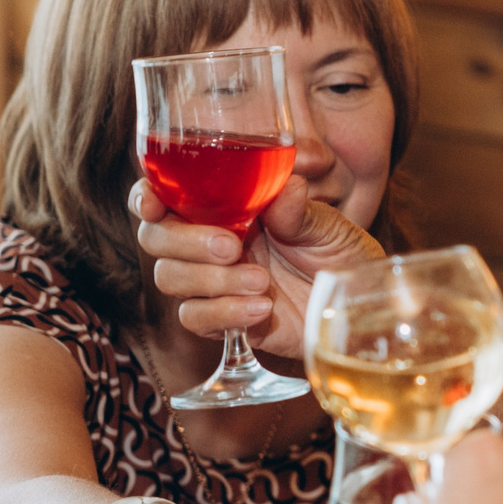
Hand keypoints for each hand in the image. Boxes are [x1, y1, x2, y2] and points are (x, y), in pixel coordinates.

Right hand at [132, 176, 382, 356]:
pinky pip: (195, 317)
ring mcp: (214, 281)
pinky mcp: (223, 318)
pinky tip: (262, 309)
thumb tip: (289, 185)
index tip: (154, 205)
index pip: (167, 196)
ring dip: (211, 280)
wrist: (355, 304)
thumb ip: (299, 210)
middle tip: (232, 248)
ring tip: (262, 282)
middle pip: (156, 238)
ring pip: (170, 277)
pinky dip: (224, 312)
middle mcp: (211, 240)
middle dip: (185, 242)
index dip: (147, 197)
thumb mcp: (327, 226)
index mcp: (228, 208)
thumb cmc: (341, 255)